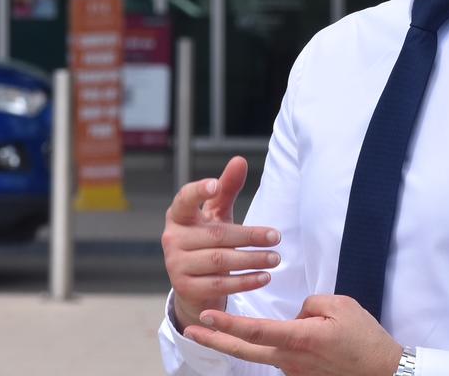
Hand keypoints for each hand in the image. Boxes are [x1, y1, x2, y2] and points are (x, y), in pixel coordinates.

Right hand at [162, 156, 281, 328]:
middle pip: (216, 235)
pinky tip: (264, 277)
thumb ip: (226, 190)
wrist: (193, 287)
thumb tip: (239, 160)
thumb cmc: (206, 242)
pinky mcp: (186, 288)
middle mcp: (172, 238)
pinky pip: (220, 284)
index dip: (198, 191)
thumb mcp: (215, 215)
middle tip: (276, 237)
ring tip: (275, 258)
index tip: (214, 184)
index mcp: (178, 216)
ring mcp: (176, 264)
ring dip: (252, 260)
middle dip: (249, 236)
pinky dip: (245, 281)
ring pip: (220, 261)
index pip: (185, 199)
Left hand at [184, 294, 402, 375]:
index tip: (204, 318)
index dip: (227, 325)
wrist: (385, 372)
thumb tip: (295, 313)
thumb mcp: (339, 306)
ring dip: (254, 338)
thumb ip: (308, 304)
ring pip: (266, 350)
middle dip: (215, 341)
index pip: (255, 331)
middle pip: (245, 350)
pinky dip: (281, 343)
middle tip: (190, 332)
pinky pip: (283, 355)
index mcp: (299, 340)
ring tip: (281, 327)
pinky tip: (308, 338)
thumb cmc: (365, 338)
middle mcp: (291, 360)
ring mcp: (295, 371)